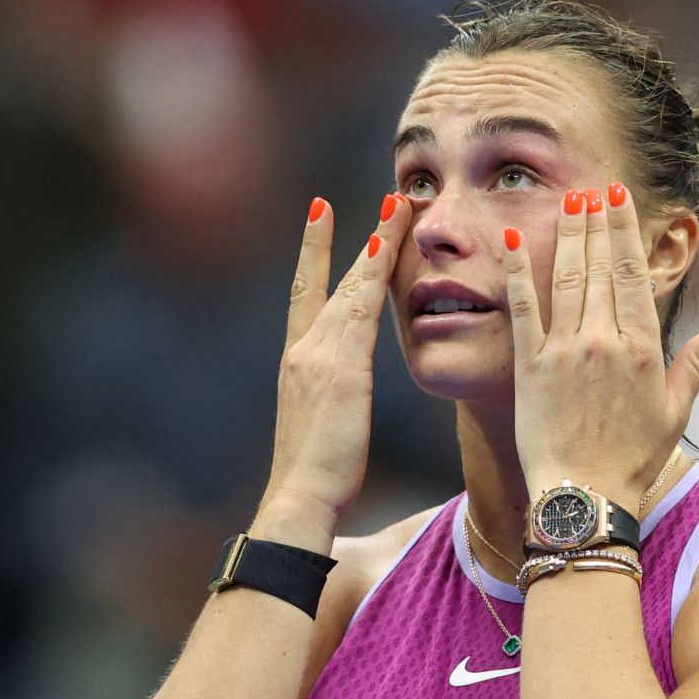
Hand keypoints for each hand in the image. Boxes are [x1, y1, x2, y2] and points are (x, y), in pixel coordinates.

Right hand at [258, 194, 413, 533]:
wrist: (300, 500)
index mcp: (299, 364)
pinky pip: (359, 309)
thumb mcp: (326, 428)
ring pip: (352, 285)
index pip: (308, 295)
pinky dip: (370, 275)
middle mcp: (304, 350)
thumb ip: (333, 402)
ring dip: (377, 243)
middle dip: (357, 235)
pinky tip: (386, 246)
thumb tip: (342, 400)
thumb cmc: (318, 479)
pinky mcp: (337, 368)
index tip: (323, 214)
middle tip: (382, 197)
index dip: (317, 254)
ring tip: (398, 204)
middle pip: (333, 279)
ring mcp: (317, 355)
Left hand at [505, 184, 698, 502]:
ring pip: (567, 277)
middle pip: (601, 266)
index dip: (626, 231)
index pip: (634, 274)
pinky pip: (523, 308)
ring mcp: (564, 351)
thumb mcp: (675, 410)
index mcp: (641, 348)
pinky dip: (519, 271)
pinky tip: (514, 240)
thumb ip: (697, 362)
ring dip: (568, 234)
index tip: (620, 200)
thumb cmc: (633, 460)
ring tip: (569, 200)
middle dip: (597, 221)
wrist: (585, 496)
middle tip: (595, 187)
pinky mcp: (530, 366)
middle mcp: (603, 341)